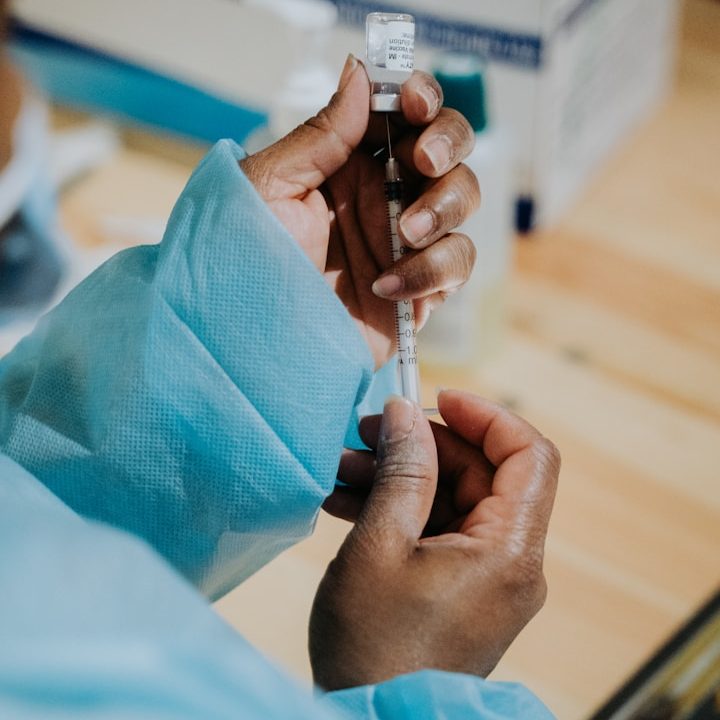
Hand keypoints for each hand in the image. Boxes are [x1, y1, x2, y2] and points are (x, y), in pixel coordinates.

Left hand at [240, 56, 478, 367]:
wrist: (250, 343)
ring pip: (464, 204)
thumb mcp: (269, 188)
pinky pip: (456, 266)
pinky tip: (387, 289)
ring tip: (404, 235)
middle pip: (449, 150)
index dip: (422, 98)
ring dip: (444, 211)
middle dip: (448, 145)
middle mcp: (382, 197)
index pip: (403, 115)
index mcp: (347, 163)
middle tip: (423, 161)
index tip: (414, 104)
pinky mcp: (419, 289)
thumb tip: (360, 73)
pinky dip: (432, 273)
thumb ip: (321, 134)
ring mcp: (404, 244)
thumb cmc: (241, 262)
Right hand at [309, 390, 559, 689]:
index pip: (528, 454)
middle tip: (367, 433)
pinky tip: (350, 502)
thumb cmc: (375, 646)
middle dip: (423, 445)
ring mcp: (489, 577)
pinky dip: (402, 510)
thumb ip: (402, 470)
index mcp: (509, 549)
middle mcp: (512, 561)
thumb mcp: (380, 545)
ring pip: (454, 499)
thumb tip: (406, 412)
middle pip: (482, 473)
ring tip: (344, 469)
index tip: (436, 397)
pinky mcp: (463, 588)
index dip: (486, 415)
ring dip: (402, 477)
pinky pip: (441, 529)